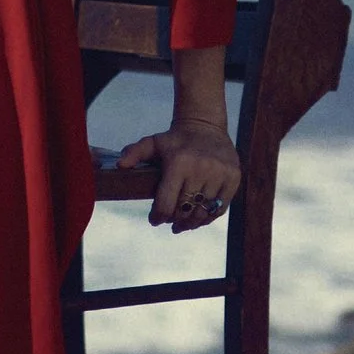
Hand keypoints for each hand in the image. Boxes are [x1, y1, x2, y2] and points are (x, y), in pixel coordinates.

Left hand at [117, 120, 239, 233]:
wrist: (206, 127)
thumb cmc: (175, 140)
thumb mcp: (152, 143)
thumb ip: (134, 153)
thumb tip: (120, 165)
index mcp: (179, 163)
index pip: (166, 202)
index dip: (158, 216)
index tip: (154, 220)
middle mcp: (201, 169)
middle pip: (184, 209)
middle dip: (174, 220)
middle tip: (170, 223)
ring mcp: (220, 174)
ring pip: (203, 211)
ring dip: (191, 223)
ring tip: (183, 225)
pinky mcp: (233, 178)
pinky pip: (220, 207)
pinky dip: (208, 217)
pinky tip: (199, 219)